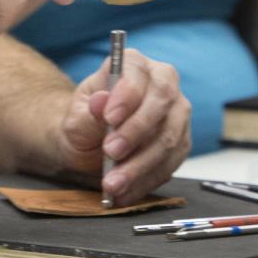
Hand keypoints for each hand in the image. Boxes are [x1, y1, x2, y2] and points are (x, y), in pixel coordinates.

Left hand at [52, 50, 190, 204]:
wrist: (92, 145)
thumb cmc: (85, 123)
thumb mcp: (76, 118)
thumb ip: (88, 112)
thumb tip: (100, 101)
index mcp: (133, 65)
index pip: (137, 73)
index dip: (127, 95)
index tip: (109, 118)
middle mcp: (162, 83)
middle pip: (162, 103)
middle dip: (136, 132)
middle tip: (110, 153)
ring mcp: (177, 113)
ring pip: (169, 138)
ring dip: (140, 165)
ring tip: (113, 183)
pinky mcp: (181, 142)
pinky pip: (171, 163)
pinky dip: (147, 181)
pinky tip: (126, 192)